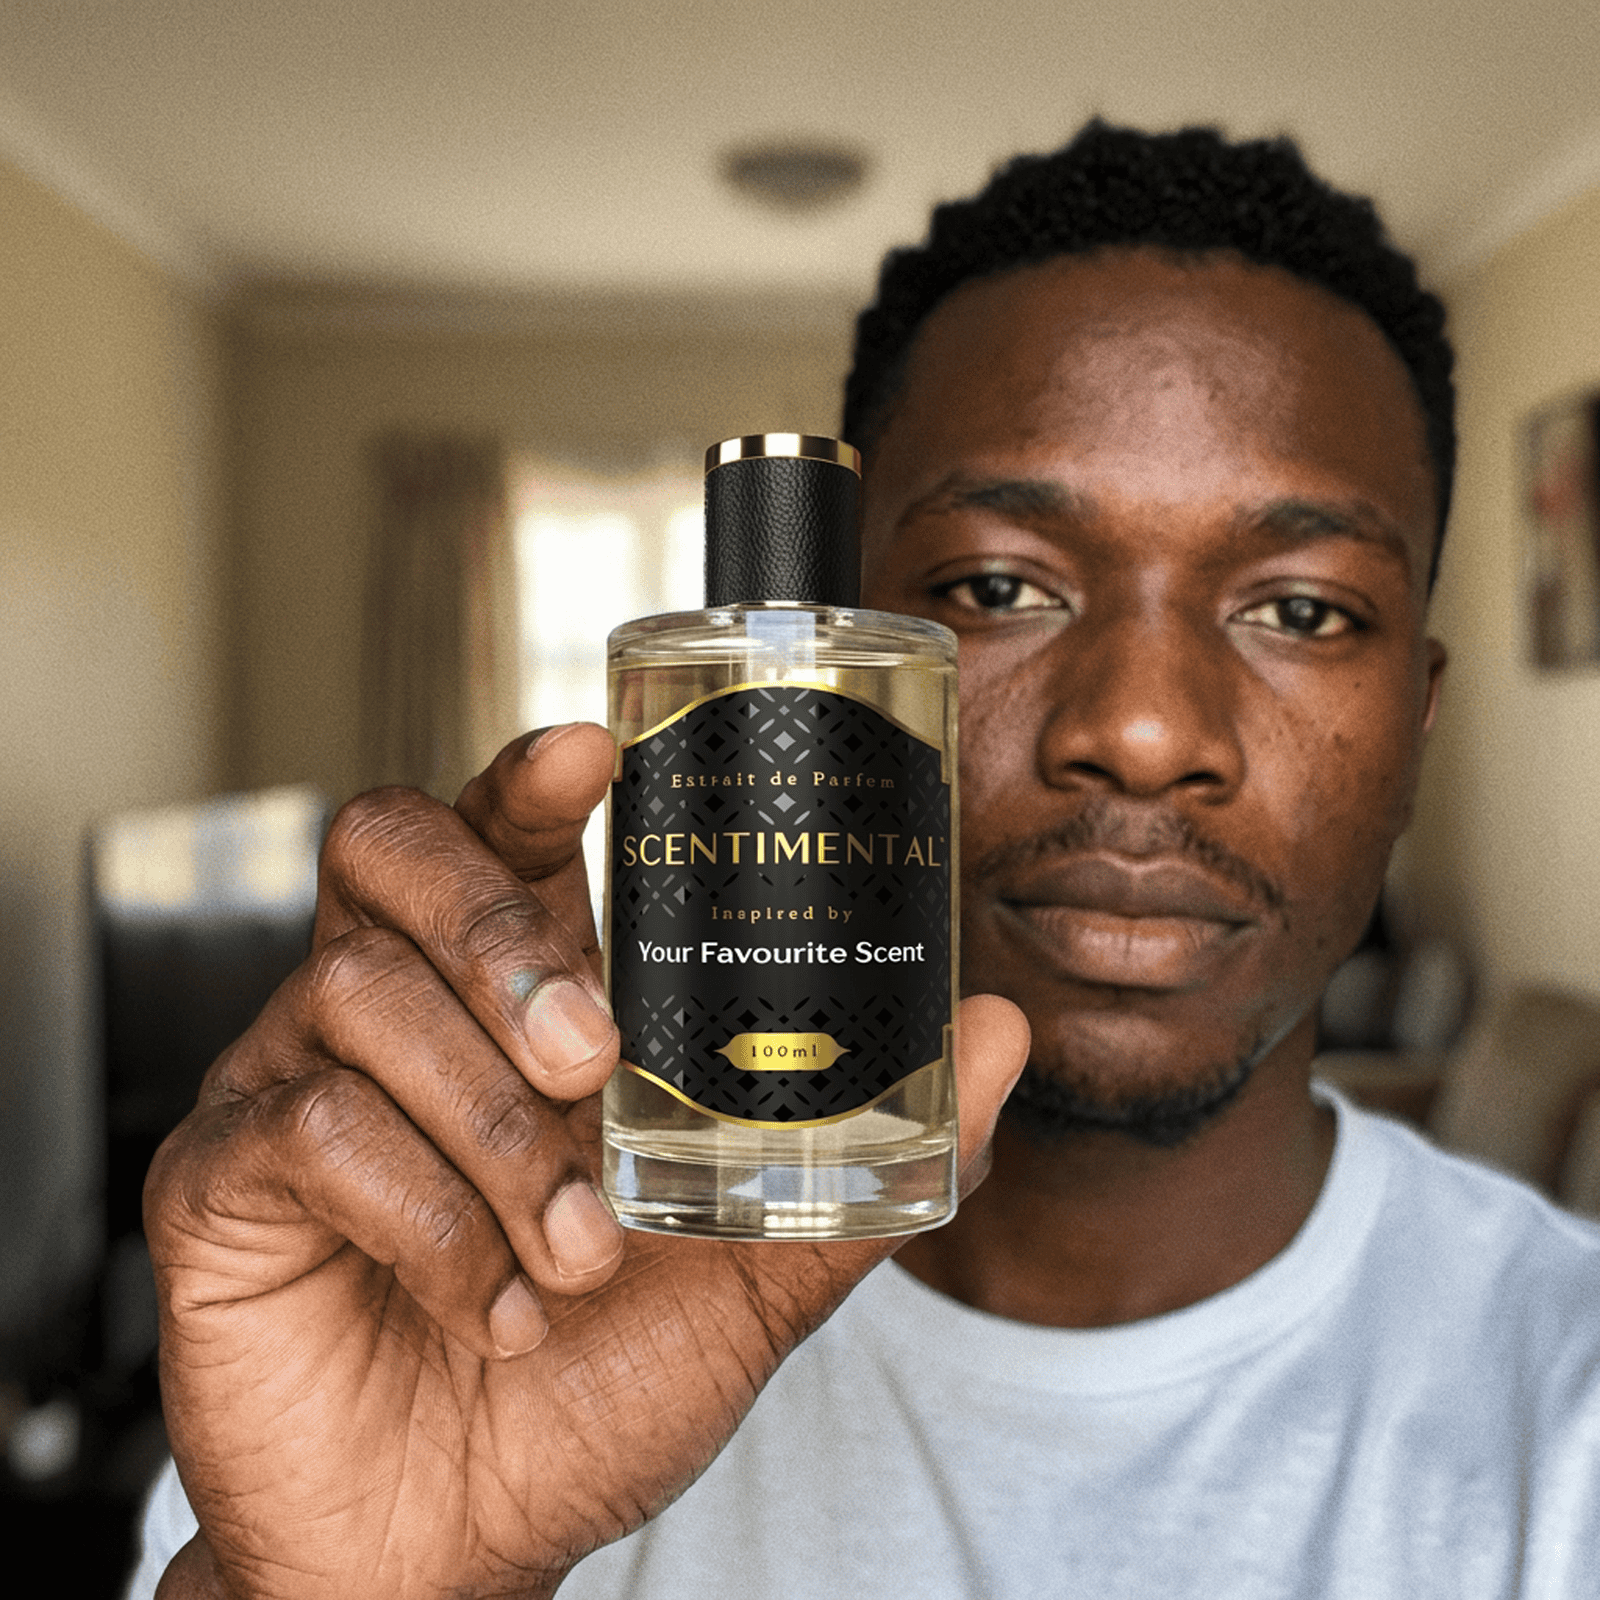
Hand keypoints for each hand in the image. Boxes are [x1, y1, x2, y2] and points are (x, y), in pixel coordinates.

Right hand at [146, 724, 1028, 1599]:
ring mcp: (290, 1079)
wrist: (456, 1541)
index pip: (489, 831)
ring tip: (576, 1246)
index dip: (526, 775)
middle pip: (391, 853)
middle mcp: (388, 1011)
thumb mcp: (742, 1268)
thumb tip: (999, 1034)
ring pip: (360, 999)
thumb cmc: (590, 1381)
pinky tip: (498, 1304)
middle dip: (500, 936)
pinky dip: (431, 1220)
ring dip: (494, 1130)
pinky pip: (309, 1131)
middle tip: (593, 1056)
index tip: (594, 751)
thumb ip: (857, 1158)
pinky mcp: (217, 1176)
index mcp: (504, 999)